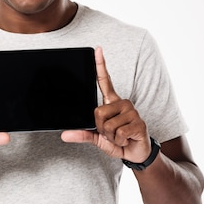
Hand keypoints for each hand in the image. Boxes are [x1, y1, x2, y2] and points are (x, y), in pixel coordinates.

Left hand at [61, 47, 151, 162]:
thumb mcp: (97, 138)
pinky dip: (119, 141)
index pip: (104, 80)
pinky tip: (127, 139)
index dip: (100, 65)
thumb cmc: (118, 140)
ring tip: (120, 136)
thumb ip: (82, 134)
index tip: (97, 50)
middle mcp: (122, 103)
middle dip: (100, 128)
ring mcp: (131, 112)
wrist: (135, 153)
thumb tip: (65, 134)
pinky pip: (118, 133)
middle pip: (97, 112)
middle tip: (110, 133)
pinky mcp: (138, 123)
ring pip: (107, 125)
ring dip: (111, 136)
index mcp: (111, 102)